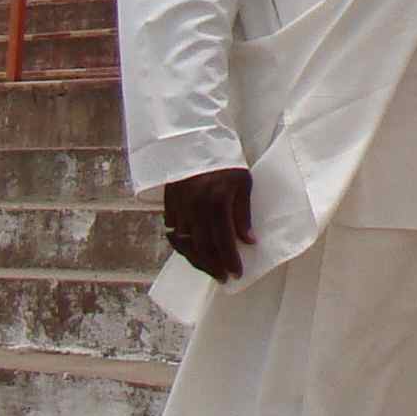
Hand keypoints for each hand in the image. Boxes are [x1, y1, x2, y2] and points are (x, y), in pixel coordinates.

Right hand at [162, 166, 255, 281]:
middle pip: (202, 247)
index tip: (236, 274)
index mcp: (216, 202)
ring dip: (195, 258)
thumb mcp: (243, 183)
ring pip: (184, 242)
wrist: (197, 138)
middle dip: (212, 266)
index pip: (223, 241)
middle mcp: (195, 207)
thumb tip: (248, 241)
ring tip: (207, 267)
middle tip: (222, 277)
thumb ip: (243, 214)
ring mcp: (179, 205)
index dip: (230, 261)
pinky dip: (180, 242)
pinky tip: (190, 247)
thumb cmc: (225, 161)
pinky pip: (172, 229)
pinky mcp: (168, 201)